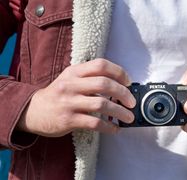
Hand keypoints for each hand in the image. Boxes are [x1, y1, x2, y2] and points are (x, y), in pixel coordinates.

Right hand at [18, 59, 135, 136]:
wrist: (33, 111)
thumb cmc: (59, 94)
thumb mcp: (70, 79)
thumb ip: (90, 77)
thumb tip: (120, 85)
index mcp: (74, 72)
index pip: (100, 65)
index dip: (119, 72)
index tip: (128, 82)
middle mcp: (71, 85)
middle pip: (104, 84)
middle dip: (123, 93)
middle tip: (132, 102)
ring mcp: (69, 102)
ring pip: (101, 104)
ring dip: (120, 112)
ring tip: (129, 117)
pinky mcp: (68, 120)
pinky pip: (94, 123)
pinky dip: (108, 127)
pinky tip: (115, 129)